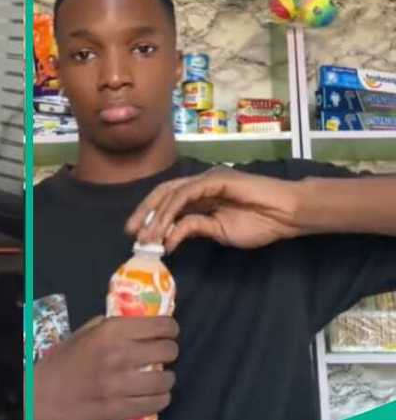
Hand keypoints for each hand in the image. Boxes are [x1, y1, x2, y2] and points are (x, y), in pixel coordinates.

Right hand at [34, 316, 177, 419]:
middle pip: (168, 350)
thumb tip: (136, 322)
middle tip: (162, 357)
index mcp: (109, 332)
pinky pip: (157, 403)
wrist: (42, 398)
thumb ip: (107, 327)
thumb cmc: (61, 364)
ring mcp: (120, 385)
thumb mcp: (80, 335)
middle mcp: (118, 355)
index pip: (160, 325)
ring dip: (166, 379)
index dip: (170, 329)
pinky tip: (152, 396)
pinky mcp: (121, 409)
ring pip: (166, 380)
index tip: (168, 333)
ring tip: (158, 380)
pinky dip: (160, 399)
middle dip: (169, 352)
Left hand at [125, 167, 303, 252]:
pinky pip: (187, 195)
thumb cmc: (259, 222)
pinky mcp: (216, 180)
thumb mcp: (219, 232)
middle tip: (131, 233)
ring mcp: (207, 179)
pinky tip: (167, 231)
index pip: (166, 200)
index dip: (149, 215)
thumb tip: (168, 239)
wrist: (288, 214)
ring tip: (146, 237)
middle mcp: (199, 184)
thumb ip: (193, 230)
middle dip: (144, 213)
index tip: (135, 235)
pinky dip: (173, 213)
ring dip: (156, 216)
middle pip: (162, 194)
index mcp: (199, 195)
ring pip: (171, 194)